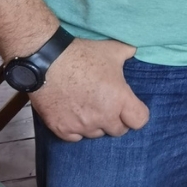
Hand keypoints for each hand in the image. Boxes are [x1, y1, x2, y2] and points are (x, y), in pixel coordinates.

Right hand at [30, 38, 148, 141]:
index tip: (131, 107)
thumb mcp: (113, 49)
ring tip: (90, 108)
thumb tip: (136, 50)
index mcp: (119, 100)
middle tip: (109, 106)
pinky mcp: (61, 128)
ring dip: (96, 125)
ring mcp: (81, 125)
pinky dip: (76, 129)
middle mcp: (103, 116)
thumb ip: (129, 53)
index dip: (137, 114)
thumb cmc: (83, 55)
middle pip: (119, 131)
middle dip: (117, 120)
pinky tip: (75, 116)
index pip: (140, 121)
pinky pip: (75, 138)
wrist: (47, 61)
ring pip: (96, 134)